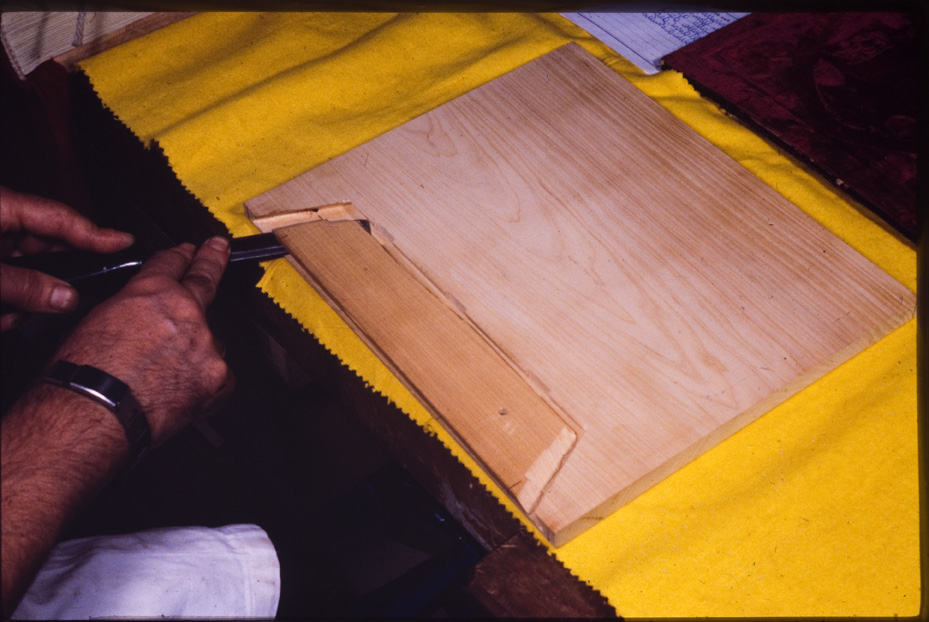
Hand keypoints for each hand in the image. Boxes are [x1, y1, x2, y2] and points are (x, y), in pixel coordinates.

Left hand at [0, 186, 133, 329]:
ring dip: (21, 299)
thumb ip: (26, 285)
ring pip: (24, 270)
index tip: (123, 242)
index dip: (95, 233)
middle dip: (47, 282)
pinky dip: (5, 301)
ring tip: (11, 314)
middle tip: (59, 302)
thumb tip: (66, 297)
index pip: (60, 217)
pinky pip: (6, 279)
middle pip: (43, 248)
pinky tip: (1, 314)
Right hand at [52, 237, 233, 444]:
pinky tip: (182, 390)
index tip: (189, 252)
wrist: (95, 414)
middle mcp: (185, 313)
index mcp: (151, 293)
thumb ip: (134, 308)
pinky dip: (205, 381)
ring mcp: (205, 344)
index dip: (180, 256)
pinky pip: (219, 375)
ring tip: (167, 373)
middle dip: (213, 259)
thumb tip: (145, 311)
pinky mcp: (218, 376)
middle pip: (205, 280)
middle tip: (218, 248)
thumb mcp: (97, 320)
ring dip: (196, 350)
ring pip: (210, 341)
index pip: (172, 263)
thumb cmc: (85, 374)